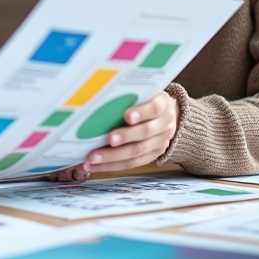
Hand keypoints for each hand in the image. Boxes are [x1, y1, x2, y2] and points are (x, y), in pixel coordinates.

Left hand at [50, 91, 177, 180]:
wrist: (165, 115)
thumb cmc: (145, 101)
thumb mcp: (143, 92)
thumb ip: (128, 96)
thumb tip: (98, 97)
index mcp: (163, 104)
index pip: (154, 108)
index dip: (141, 112)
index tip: (127, 115)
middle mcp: (165, 124)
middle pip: (146, 132)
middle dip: (125, 136)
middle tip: (109, 138)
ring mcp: (160, 142)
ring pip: (137, 152)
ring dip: (113, 157)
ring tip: (93, 158)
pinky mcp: (152, 156)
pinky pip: (132, 164)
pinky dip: (113, 165)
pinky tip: (96, 166)